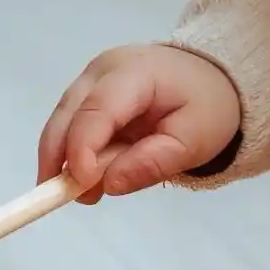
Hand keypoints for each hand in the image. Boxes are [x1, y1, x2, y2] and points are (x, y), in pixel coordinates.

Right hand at [37, 44, 242, 201]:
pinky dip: (74, 155)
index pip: (97, 109)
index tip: (82, 187)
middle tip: (75, 198)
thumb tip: (109, 184)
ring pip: (62, 123)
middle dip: (63, 159)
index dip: (82, 148)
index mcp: (135, 71)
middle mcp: (102, 70)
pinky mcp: (85, 94)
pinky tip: (88, 179)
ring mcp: (90, 80)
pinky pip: (69, 127)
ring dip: (66, 161)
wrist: (208, 78)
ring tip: (90, 194)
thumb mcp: (196, 140)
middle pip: (68, 115)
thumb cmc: (205, 107)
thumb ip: (155, 162)